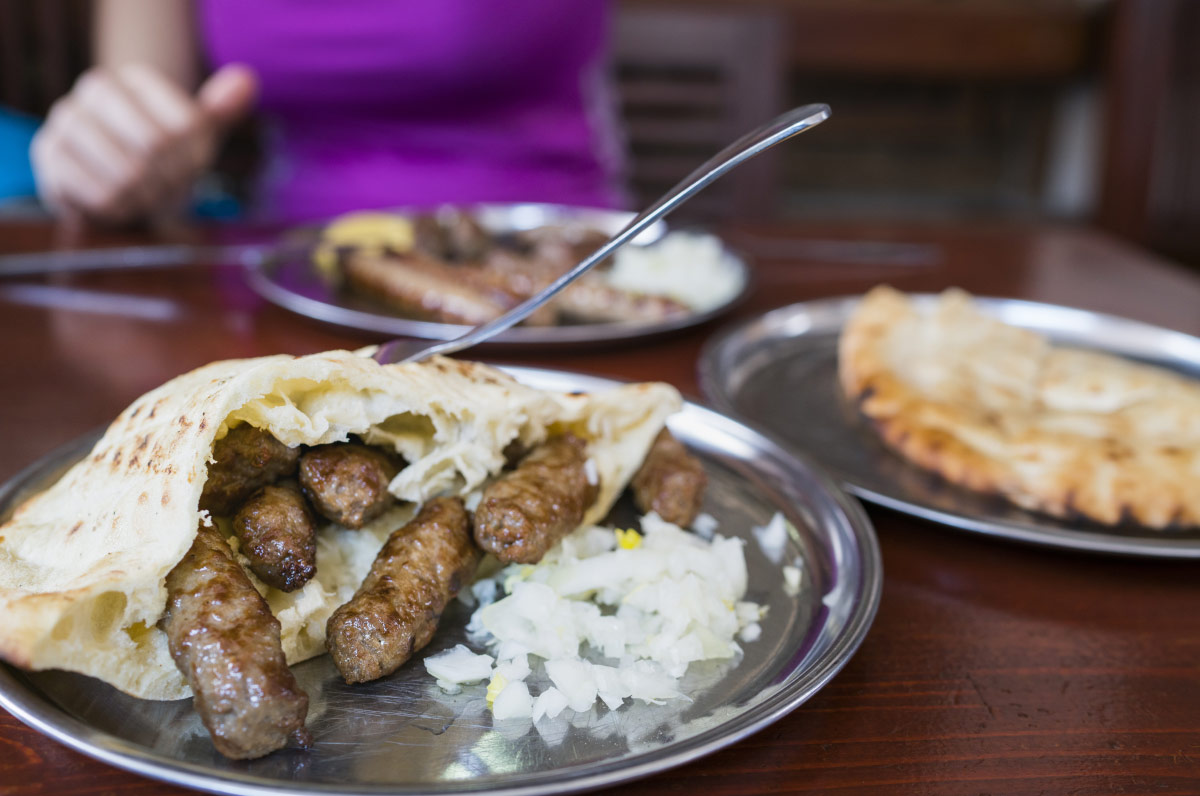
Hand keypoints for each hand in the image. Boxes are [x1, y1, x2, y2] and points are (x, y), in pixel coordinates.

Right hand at [30, 63, 257, 224]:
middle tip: (166, 187)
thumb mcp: (198, 135)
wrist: (116, 186)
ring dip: (146, 197)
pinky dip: (119, 209)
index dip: (194, 158)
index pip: (185, 125)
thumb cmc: (165, 159)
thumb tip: (246, 81)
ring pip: (126, 173)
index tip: (188, 165)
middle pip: (155, 146)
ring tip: (143, 194)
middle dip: (170, 179)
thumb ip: (221, 110)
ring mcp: (67, 118)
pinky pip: (100, 194)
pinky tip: (119, 202)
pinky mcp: (49, 154)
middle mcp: (98, 87)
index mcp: (139, 77)